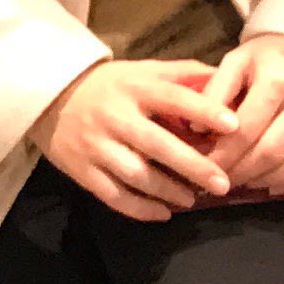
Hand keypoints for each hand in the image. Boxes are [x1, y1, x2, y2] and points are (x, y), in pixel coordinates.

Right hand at [38, 58, 237, 220]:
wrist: (50, 97)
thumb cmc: (109, 85)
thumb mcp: (141, 70)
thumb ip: (181, 73)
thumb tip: (222, 77)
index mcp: (134, 88)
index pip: (173, 98)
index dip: (203, 110)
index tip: (233, 125)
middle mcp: (116, 117)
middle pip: (158, 145)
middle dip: (193, 166)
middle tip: (222, 184)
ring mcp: (97, 146)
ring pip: (137, 175)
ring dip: (168, 191)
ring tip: (192, 199)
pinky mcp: (83, 171)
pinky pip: (114, 196)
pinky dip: (140, 209)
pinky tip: (163, 213)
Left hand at [202, 32, 283, 199]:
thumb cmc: (272, 57)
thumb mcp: (238, 60)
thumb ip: (215, 91)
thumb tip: (196, 130)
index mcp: (277, 78)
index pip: (245, 130)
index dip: (223, 155)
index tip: (205, 167)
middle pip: (271, 151)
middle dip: (242, 172)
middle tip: (222, 180)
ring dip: (267, 181)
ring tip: (245, 181)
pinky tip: (273, 182)